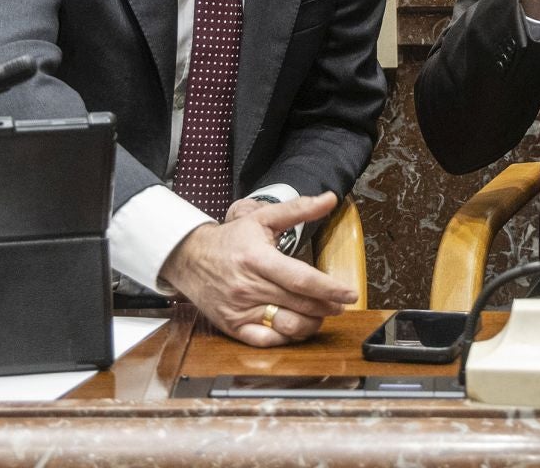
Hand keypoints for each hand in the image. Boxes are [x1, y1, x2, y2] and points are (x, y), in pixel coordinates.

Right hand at [159, 192, 355, 346]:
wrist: (190, 258)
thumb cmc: (230, 239)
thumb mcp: (262, 218)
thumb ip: (298, 208)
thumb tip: (329, 199)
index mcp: (257, 258)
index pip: (301, 278)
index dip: (329, 288)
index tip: (350, 293)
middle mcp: (248, 286)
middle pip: (299, 304)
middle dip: (327, 306)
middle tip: (340, 303)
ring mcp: (240, 310)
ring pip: (287, 326)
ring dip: (311, 324)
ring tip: (320, 314)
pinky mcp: (233, 326)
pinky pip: (267, 341)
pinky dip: (286, 337)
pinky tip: (295, 326)